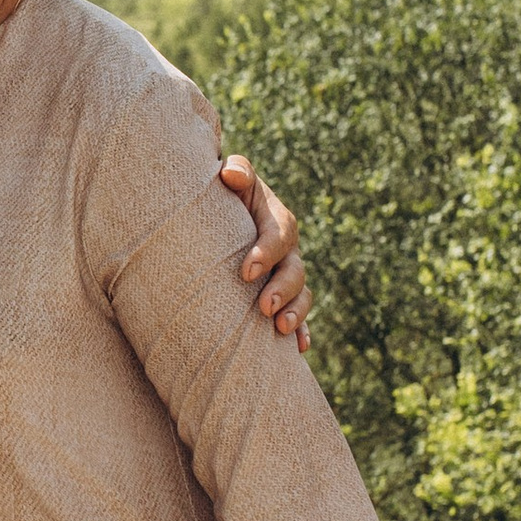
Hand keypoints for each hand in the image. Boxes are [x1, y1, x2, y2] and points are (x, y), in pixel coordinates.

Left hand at [219, 155, 310, 352]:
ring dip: (295, 313)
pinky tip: (297, 349)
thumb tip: (231, 174)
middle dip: (283, 290)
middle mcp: (286, 248)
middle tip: (265, 307)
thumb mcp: (230, 177)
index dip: (267, 252)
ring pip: (301, 294)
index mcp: (276, 219)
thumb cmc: (221, 193)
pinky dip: (301, 331)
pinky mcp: (280, 294)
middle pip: (295, 269)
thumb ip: (236, 171)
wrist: (219, 211)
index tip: (246, 271)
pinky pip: (298, 315)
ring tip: (280, 329)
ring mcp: (285, 273)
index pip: (280, 233)